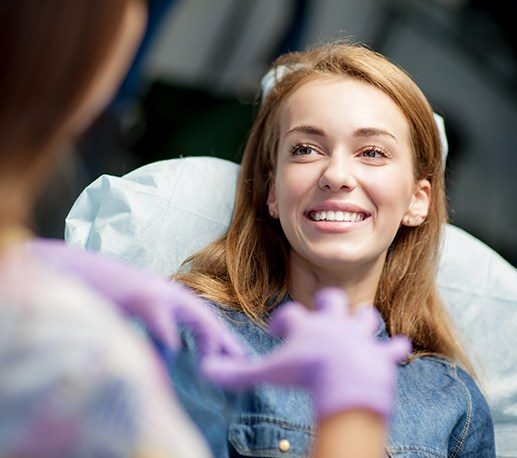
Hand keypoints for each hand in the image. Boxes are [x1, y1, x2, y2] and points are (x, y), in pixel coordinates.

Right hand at [28, 238, 245, 359]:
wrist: (77, 271)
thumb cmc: (106, 296)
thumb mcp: (138, 315)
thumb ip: (157, 332)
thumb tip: (172, 354)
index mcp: (169, 298)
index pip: (203, 318)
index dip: (219, 337)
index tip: (236, 355)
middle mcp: (168, 293)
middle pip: (206, 317)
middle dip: (224, 339)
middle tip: (241, 360)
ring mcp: (155, 292)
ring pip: (194, 315)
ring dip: (207, 338)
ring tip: (214, 362)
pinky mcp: (139, 295)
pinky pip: (160, 319)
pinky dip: (168, 336)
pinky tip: (174, 350)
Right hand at [203, 288, 410, 420]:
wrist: (345, 381)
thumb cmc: (305, 374)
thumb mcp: (267, 372)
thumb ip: (237, 373)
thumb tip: (206, 369)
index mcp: (307, 325)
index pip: (290, 313)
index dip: (282, 321)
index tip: (277, 332)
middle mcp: (335, 323)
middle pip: (332, 300)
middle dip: (328, 304)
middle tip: (322, 316)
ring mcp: (360, 336)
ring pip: (366, 316)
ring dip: (363, 321)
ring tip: (358, 327)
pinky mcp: (381, 354)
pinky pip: (393, 349)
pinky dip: (395, 350)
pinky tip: (399, 348)